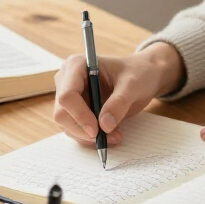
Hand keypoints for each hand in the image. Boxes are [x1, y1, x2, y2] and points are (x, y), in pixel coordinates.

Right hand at [53, 43, 183, 145]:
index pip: (67, 95)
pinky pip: (76, 130)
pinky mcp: (76, 111)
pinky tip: (111, 134)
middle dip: (84, 129)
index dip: (79, 115)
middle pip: (62, 113)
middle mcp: (67, 81)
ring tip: (115, 135)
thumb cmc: (137, 73)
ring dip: (89, 137)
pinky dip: (91, 137)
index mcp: (76, 66)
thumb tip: (104, 125)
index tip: (97, 130)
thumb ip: (119, 103)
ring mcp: (70, 97)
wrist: (142, 76)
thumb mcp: (133, 85)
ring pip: (68, 125)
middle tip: (109, 137)